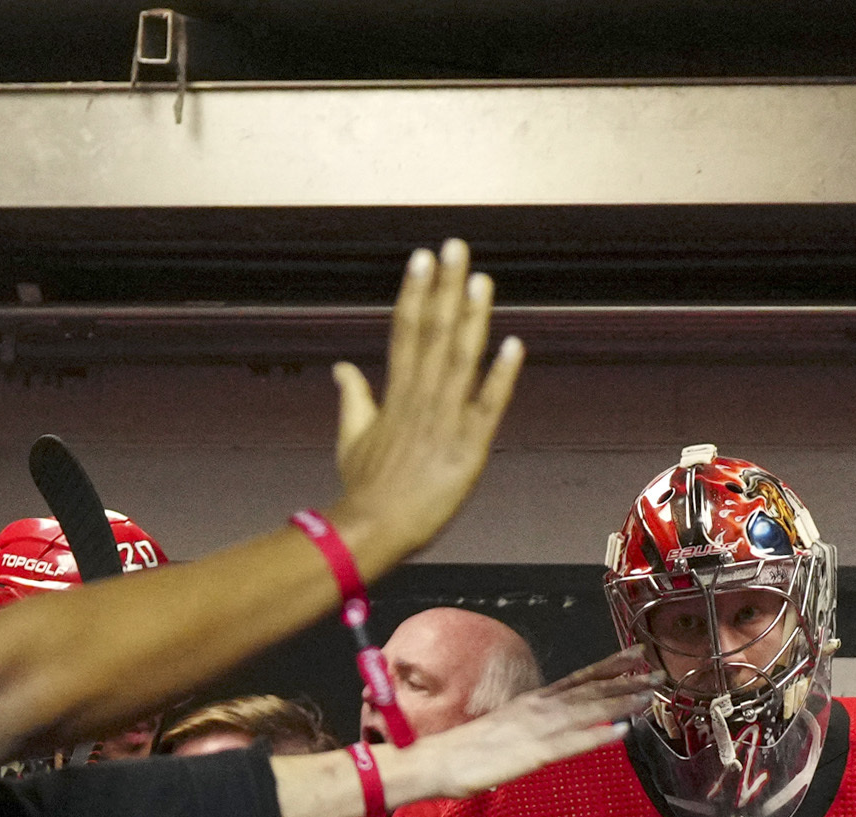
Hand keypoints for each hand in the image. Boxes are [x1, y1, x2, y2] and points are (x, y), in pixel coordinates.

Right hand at [326, 242, 525, 565]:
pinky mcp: (468, 448)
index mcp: (395, 394)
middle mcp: (420, 399)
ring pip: (461, 359)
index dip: (415, 291)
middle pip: (434, 332)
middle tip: (456, 247)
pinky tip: (513, 344)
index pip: (405, 330)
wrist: (373, 530)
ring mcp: (445, 421)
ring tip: (481, 279)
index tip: (422, 257)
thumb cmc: (364, 489)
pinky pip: (488, 406)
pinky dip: (500, 376)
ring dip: (472, 317)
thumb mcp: (351, 438)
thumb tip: (342, 367)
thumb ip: (353, 397)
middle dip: (446, 287)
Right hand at [390, 651, 647, 804]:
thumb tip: (552, 726)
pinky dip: (598, 735)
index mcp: (532, 702)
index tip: (637, 654)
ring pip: (587, 710)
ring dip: (621, 702)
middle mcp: (538, 708)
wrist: (435, 762)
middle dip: (627, 681)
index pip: (578, 679)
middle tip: (659, 671)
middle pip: (589, 690)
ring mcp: (536, 729)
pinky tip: (623, 730)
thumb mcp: (506, 730)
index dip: (610, 666)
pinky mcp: (533, 753)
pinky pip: (572, 743)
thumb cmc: (466, 751)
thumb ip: (532, 725)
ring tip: (650, 694)